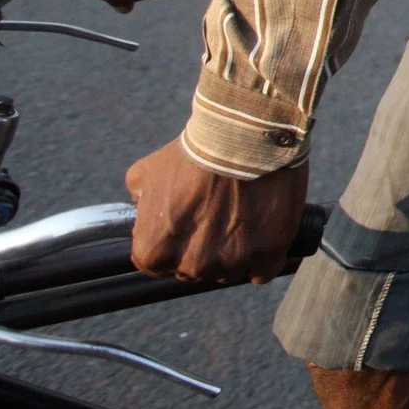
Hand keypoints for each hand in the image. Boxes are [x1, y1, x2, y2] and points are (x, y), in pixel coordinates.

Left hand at [127, 138, 308, 281]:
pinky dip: (263, 255)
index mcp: (154, 251)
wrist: (243, 136)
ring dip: (234, 252)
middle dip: (203, 248)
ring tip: (242, 215)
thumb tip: (143, 208)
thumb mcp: (148, 171)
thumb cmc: (195, 152)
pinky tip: (262, 230)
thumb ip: (140, 199)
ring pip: (230, 272)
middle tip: (216, 214)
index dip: (172, 242)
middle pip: (195, 270)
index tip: (187, 224)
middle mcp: (191, 265)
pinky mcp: (267, 255)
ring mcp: (231, 263)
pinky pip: (262, 271)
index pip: (156, 265)